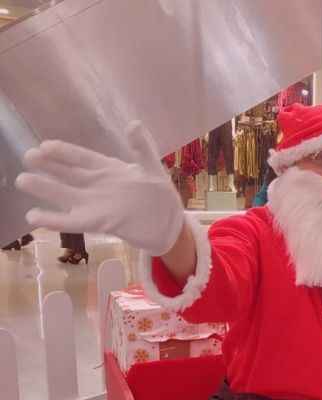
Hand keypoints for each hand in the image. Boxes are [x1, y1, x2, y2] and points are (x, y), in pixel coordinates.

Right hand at [16, 122, 184, 255]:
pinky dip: (53, 219)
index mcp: (108, 169)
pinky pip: (72, 221)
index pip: (83, 157)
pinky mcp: (98, 223)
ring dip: (45, 188)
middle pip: (69, 174)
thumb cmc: (159, 194)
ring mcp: (95, 204)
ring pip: (66, 194)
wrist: (168, 224)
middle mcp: (97, 185)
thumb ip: (142, 148)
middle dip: (48, 165)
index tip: (46, 146)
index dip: (65, 152)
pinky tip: (33, 216)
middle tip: (27, 157)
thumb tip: (133, 124)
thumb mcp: (152, 168)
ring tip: (23, 180)